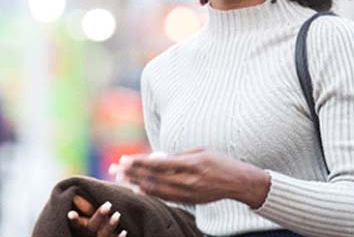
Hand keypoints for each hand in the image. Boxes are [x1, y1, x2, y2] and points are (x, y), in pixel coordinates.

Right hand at [67, 195, 126, 236]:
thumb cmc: (96, 227)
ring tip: (117, 214)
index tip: (71, 213)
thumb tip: (76, 194)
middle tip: (108, 205)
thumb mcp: (89, 219)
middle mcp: (91, 235)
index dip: (75, 219)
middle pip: (92, 227)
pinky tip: (124, 231)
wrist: (103, 236)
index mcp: (84, 229)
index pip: (78, 224)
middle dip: (99, 216)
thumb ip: (86, 208)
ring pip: (104, 235)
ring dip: (110, 225)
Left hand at [119, 149, 269, 207]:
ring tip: (122, 179)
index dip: (139, 162)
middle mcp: (188, 180)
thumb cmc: (219, 161)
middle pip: (154, 178)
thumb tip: (157, 157)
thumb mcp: (199, 151)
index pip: (158, 164)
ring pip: (157, 190)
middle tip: (115, 169)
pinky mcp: (189, 201)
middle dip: (132, 173)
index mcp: (191, 164)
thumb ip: (178, 156)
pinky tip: (139, 190)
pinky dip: (151, 194)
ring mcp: (188, 193)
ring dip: (137, 184)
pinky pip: (166, 198)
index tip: (125, 159)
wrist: (238, 182)